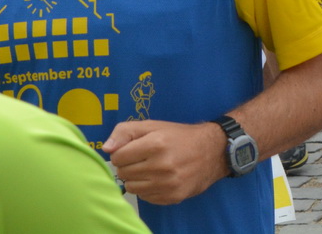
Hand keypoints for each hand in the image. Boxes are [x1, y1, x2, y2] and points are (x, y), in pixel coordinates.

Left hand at [103, 119, 225, 205]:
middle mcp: (161, 165)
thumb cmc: (179, 136)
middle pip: (123, 173)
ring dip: (137, 178)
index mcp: (156, 144)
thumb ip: (126, 131)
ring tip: (152, 169)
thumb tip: (107, 148)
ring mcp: (167, 184)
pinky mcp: (172, 197)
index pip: (117, 157)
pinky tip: (160, 179)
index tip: (136, 150)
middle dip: (130, 165)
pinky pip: (145, 197)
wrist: (214, 151)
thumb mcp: (154, 125)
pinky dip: (148, 189)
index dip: (124, 152)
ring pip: (131, 187)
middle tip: (145, 159)